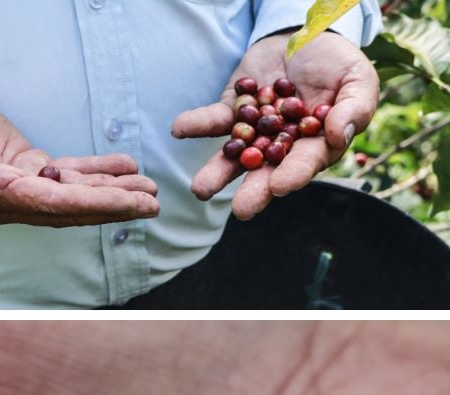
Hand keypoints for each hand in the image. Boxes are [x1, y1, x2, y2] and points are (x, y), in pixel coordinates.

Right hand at [0, 80, 158, 226]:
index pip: (55, 205)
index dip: (97, 205)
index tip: (133, 204)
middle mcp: (7, 201)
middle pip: (70, 207)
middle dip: (113, 205)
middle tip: (153, 202)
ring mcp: (17, 187)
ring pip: (72, 194)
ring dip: (109, 191)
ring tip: (147, 187)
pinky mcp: (23, 169)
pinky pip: (65, 176)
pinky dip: (94, 172)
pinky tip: (122, 166)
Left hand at [173, 32, 378, 218]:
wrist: (305, 38)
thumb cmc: (340, 66)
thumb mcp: (358, 81)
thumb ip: (353, 108)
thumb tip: (338, 134)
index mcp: (316, 145)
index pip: (305, 163)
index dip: (294, 174)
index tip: (280, 186)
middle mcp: (281, 146)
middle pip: (266, 171)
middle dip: (253, 191)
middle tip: (242, 210)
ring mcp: (254, 131)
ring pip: (234, 155)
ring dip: (217, 172)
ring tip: (200, 189)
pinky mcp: (232, 111)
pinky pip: (213, 121)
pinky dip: (196, 124)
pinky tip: (180, 128)